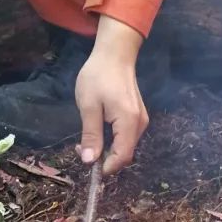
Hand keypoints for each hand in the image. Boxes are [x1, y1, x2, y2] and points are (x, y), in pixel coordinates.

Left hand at [75, 16, 147, 173]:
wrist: (115, 54)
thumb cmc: (98, 76)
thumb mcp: (89, 106)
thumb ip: (91, 135)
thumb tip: (89, 161)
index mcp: (129, 122)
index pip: (123, 157)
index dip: (107, 167)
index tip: (87, 165)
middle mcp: (140, 125)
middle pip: (125, 154)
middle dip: (104, 158)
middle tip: (81, 147)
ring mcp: (141, 121)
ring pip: (125, 146)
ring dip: (107, 149)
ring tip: (86, 138)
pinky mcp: (138, 117)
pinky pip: (126, 137)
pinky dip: (112, 140)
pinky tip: (98, 129)